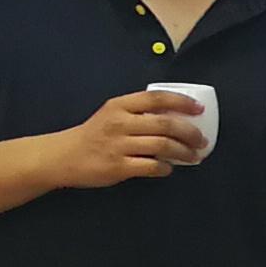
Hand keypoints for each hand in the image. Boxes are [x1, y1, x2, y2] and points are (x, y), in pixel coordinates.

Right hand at [58, 89, 207, 188]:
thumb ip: (139, 112)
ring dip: (184, 152)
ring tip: (193, 156)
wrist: (64, 156)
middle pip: (165, 124)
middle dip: (190, 133)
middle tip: (202, 140)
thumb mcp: (113, 114)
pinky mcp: (118, 166)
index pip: (157, 98)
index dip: (182, 102)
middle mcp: (120, 123)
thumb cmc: (95, 134)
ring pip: (163, 146)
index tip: (199, 109)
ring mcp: (118, 145)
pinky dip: (165, 168)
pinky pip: (151, 166)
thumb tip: (177, 116)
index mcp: (120, 105)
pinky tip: (169, 168)